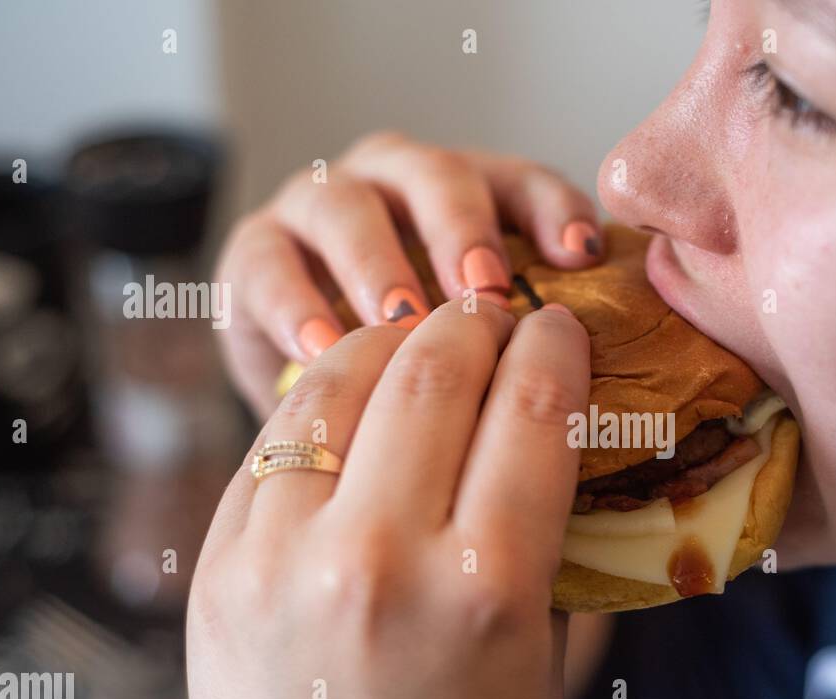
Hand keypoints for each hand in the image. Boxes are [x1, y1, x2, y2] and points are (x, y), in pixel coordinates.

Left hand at [186, 296, 590, 698]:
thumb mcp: (541, 646)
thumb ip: (541, 523)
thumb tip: (537, 413)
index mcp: (487, 587)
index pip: (530, 407)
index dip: (553, 346)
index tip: (558, 325)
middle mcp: (378, 561)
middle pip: (432, 373)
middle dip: (474, 323)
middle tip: (493, 312)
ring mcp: (280, 565)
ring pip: (335, 388)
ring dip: (389, 345)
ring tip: (419, 338)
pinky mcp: (217, 576)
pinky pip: (271, 448)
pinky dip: (320, 409)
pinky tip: (350, 403)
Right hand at [214, 132, 603, 414]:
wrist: (310, 386)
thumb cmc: (411, 362)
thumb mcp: (472, 345)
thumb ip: (517, 337)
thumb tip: (581, 372)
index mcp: (464, 197)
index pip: (520, 181)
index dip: (552, 210)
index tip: (579, 257)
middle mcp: (393, 183)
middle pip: (433, 175)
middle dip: (462, 229)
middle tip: (486, 291)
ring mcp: (319, 209)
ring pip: (345, 207)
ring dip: (378, 263)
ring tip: (403, 323)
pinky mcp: (254, 251)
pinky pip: (267, 262)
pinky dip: (296, 303)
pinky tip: (324, 349)